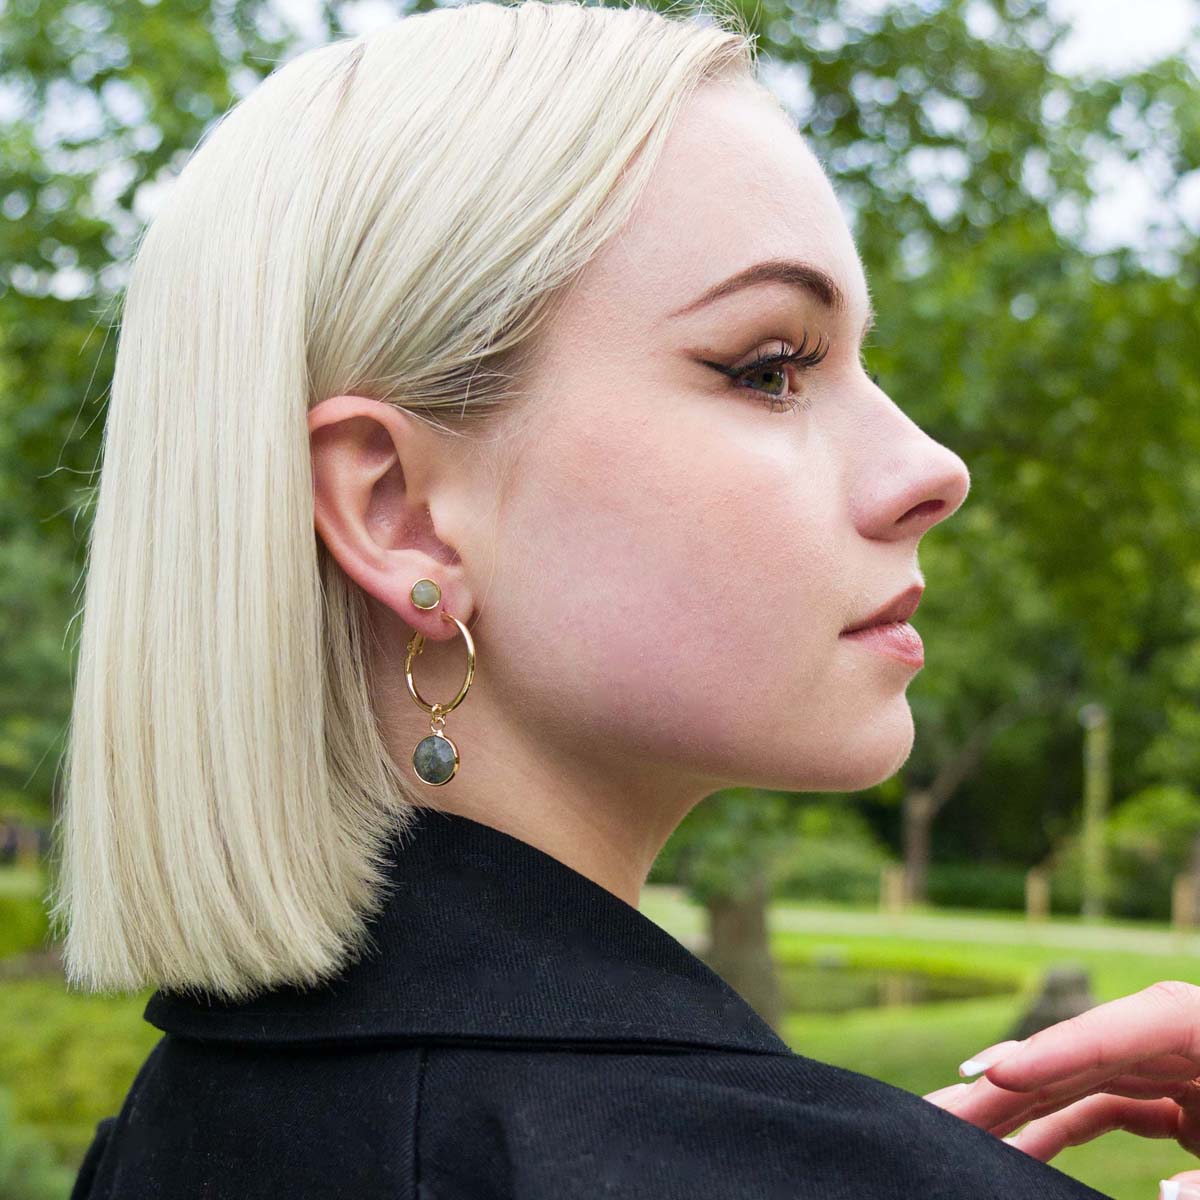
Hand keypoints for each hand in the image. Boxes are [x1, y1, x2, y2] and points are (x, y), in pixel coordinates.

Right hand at [922, 981, 1199, 1196]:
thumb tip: (1164, 1194)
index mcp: (1195, 1025)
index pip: (1111, 1032)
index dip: (1048, 1052)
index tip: (989, 1073)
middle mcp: (1166, 1035)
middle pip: (1070, 1056)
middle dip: (1003, 1083)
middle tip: (942, 1111)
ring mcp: (1162, 1063)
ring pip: (1070, 1080)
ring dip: (1013, 1105)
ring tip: (957, 1129)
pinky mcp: (1164, 1094)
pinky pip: (1097, 1107)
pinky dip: (1054, 1129)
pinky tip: (1013, 1152)